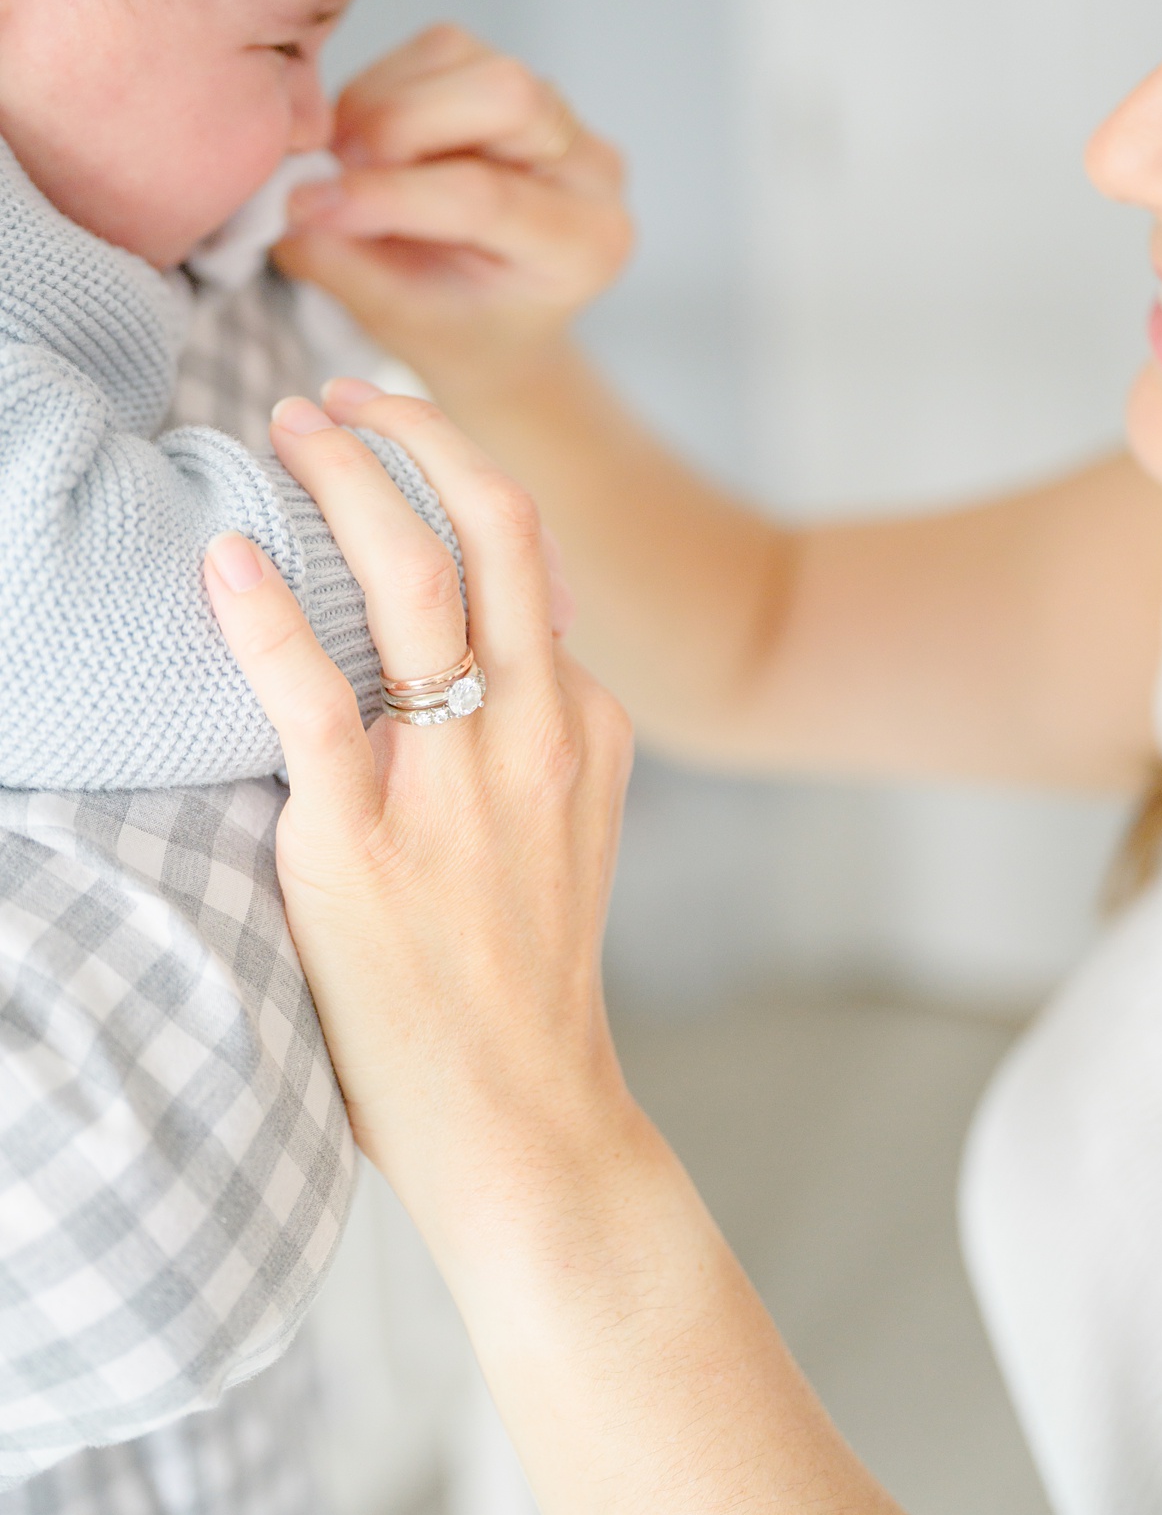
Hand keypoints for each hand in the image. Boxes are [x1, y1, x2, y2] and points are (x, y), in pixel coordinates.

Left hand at [200, 388, 638, 1214]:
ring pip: (414, 580)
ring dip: (346, 481)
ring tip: (284, 431)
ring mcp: (458, 782)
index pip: (534, 566)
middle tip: (336, 398)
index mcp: (585, 728)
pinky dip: (263, 610)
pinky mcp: (367, 841)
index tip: (396, 437)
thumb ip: (537, 738)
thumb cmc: (524, 984)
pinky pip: (313, 694)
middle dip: (414, 436)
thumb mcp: (571, 834)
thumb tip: (474, 662)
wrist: (526, 1116)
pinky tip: (222, 555)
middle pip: (496, 530)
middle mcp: (536, 733)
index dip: (460, 480)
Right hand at [275, 25, 634, 398]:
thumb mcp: (399, 320)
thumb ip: (345, 265)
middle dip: (397, 126)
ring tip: (350, 166)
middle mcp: (592, 169)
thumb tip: (289, 204)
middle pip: (506, 94)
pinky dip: (380, 90)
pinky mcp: (512, 77)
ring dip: (379, 108)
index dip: (385, 195)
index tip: (306, 207)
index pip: (486, 196)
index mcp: (585, 243)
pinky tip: (369, 144)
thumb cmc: (457, 326)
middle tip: (339, 175)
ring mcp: (560, 113)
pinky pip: (437, 50)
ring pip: (460, 61)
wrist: (493, 319)